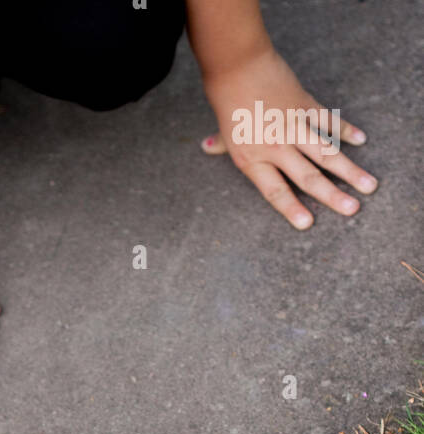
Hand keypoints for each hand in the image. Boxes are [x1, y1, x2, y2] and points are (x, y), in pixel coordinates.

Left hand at [201, 45, 376, 228]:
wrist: (239, 66)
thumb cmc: (228, 102)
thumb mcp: (224, 131)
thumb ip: (220, 146)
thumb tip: (205, 149)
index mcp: (254, 160)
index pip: (275, 191)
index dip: (291, 209)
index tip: (308, 224)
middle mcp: (277, 147)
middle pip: (308, 176)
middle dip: (332, 195)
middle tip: (352, 210)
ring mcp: (294, 126)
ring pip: (326, 152)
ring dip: (349, 170)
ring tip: (368, 185)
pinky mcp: (306, 105)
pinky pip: (329, 121)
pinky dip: (346, 130)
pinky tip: (361, 141)